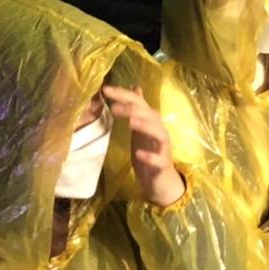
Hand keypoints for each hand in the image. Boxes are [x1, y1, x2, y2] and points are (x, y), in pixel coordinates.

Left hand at [104, 85, 184, 206]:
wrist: (161, 181)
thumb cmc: (149, 153)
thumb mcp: (141, 129)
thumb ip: (138, 110)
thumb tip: (135, 88)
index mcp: (151, 122)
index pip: (138, 103)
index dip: (123, 95)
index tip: (105, 89)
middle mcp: (159, 131)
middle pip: (149, 115)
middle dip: (132, 109)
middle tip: (113, 108)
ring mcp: (162, 148)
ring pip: (158, 133)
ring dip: (145, 126)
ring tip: (130, 123)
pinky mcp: (163, 165)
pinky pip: (158, 159)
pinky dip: (149, 156)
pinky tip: (138, 153)